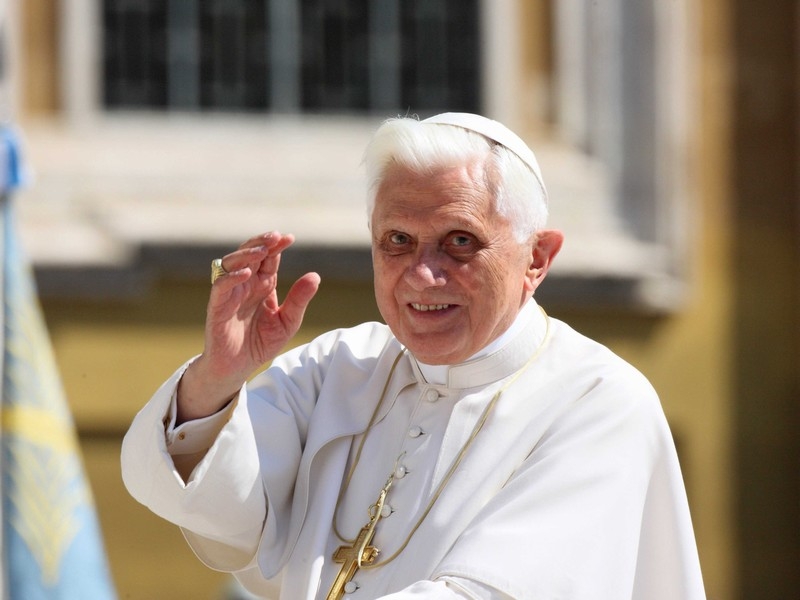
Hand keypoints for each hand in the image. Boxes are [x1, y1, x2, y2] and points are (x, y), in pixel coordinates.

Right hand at [177, 232, 319, 421]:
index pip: (269, 258)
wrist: (238, 367)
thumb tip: (315, 275)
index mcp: (263, 284)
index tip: (289, 238)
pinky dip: (232, 277)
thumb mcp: (288, 322)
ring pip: (232, 263)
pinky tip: (247, 273)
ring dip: (246, 254)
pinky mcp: (217, 306)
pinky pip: (221, 285)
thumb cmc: (261, 343)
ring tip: (262, 250)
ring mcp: (230, 293)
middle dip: (261, 242)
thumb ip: (299, 300)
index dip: (277, 246)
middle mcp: (246, 284)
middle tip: (275, 236)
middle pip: (250, 253)